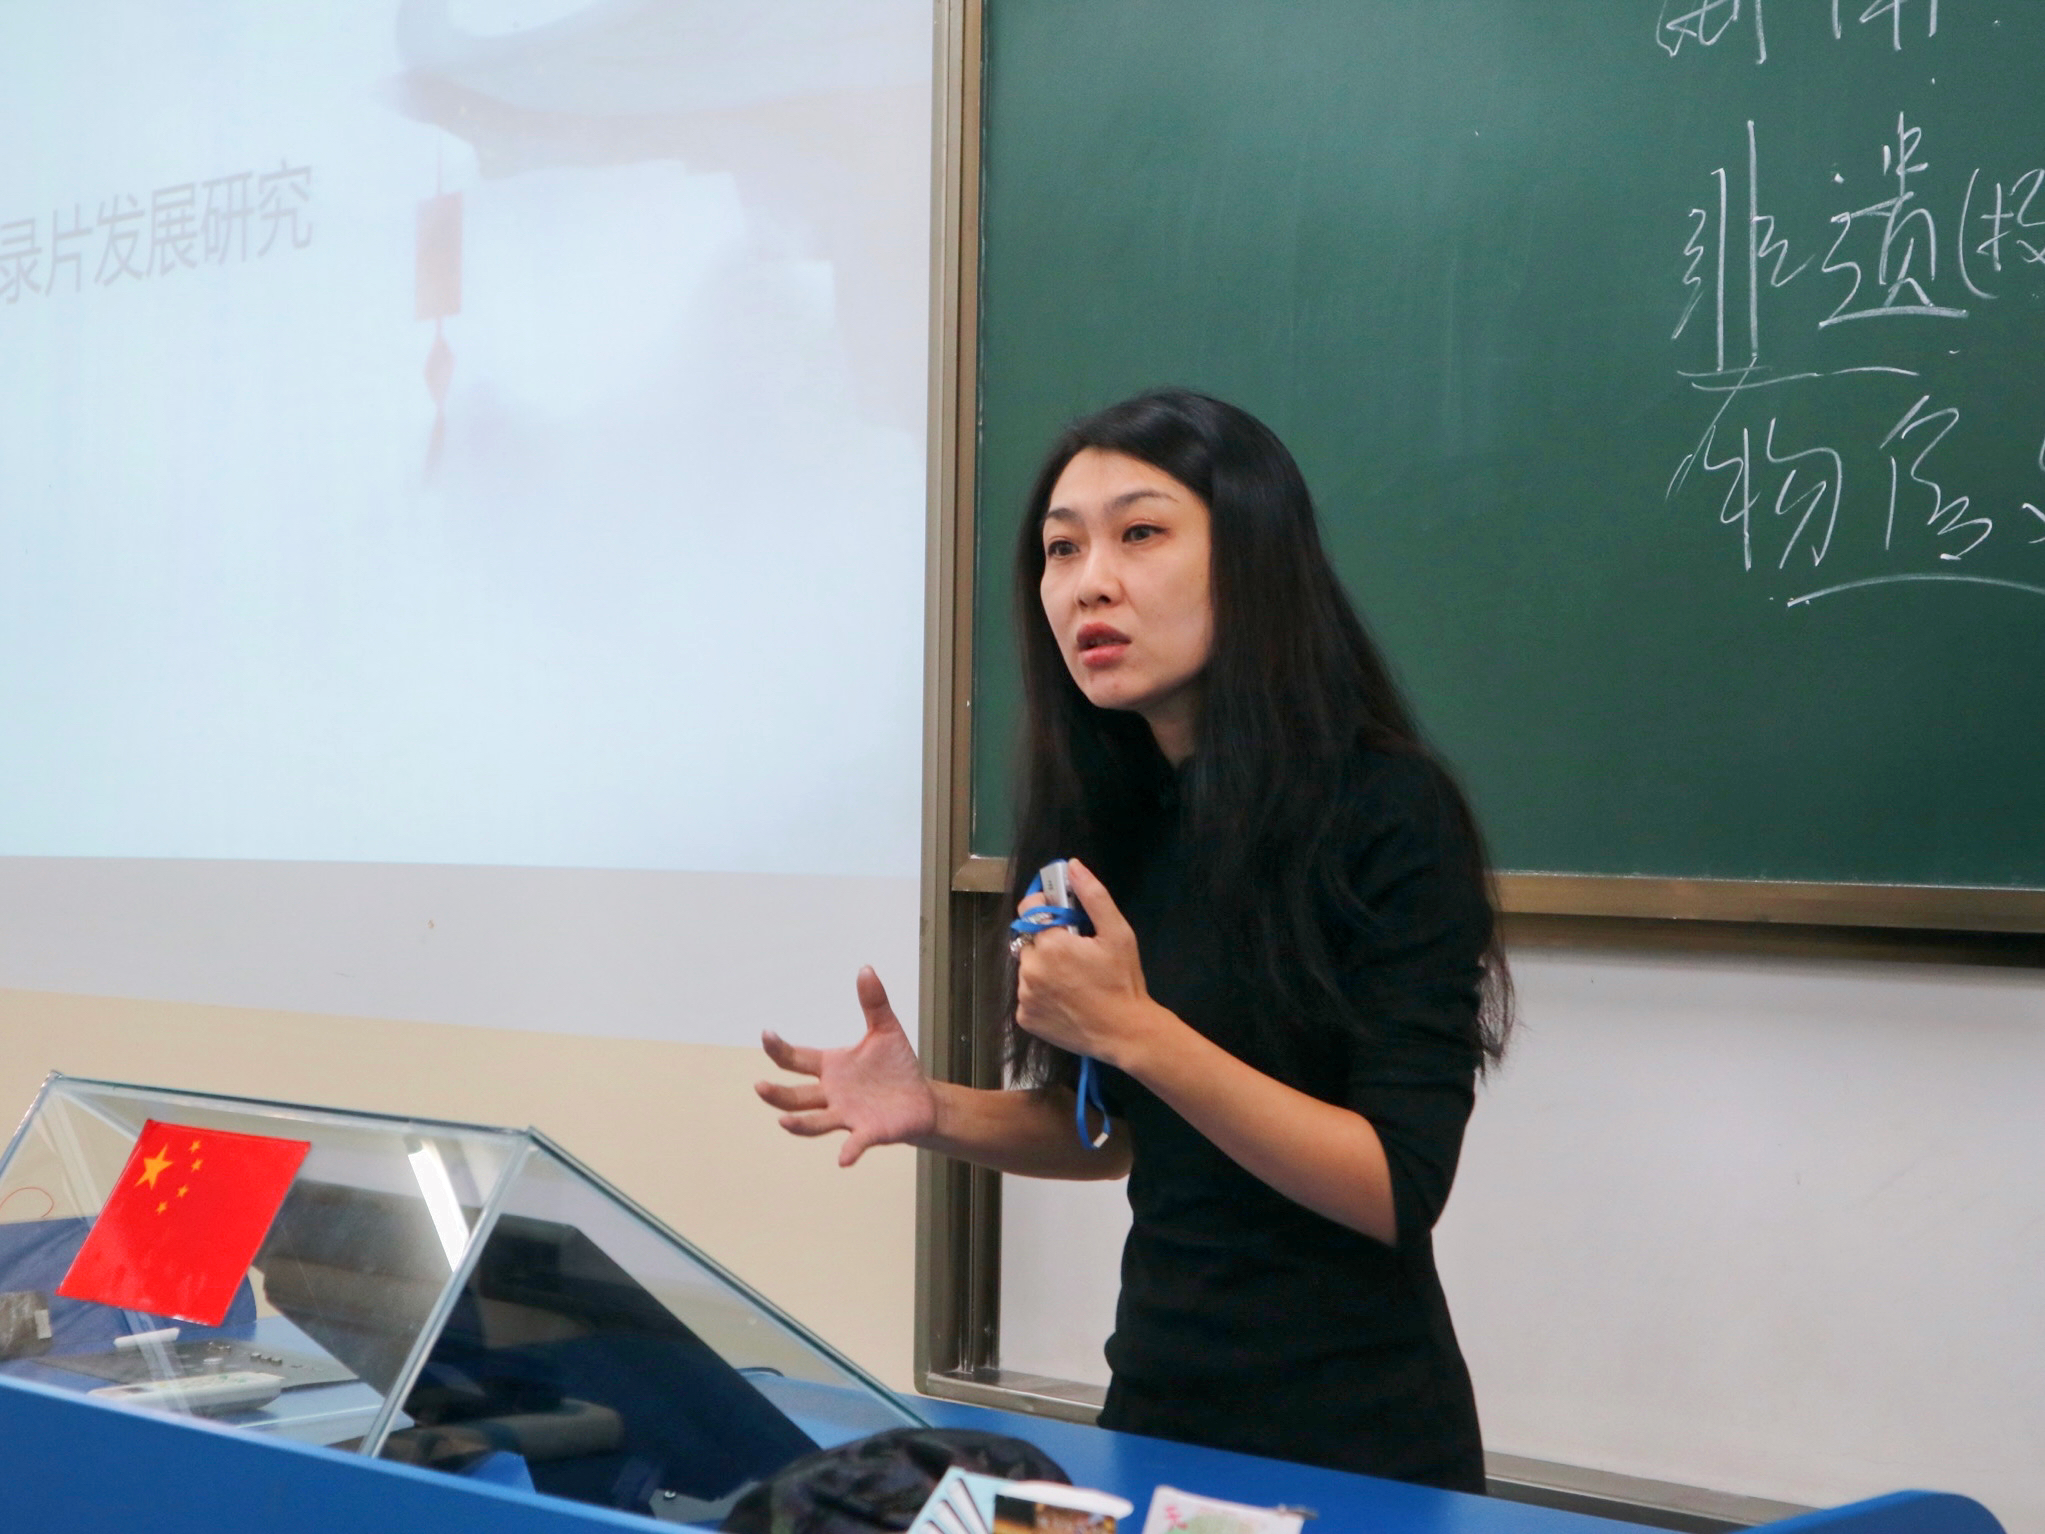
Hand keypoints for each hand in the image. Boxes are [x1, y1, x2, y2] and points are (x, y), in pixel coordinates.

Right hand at [756, 967, 937, 1165]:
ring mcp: (846, 1115)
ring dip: (799, 1125)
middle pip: (796, 1097)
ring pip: (815, 1123)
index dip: (780, 1049)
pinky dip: (848, 1150)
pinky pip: (854, 1143)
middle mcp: (831, 1094)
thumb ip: (874, 1002)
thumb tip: (865, 967)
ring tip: (783, 1122)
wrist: (922, 1099)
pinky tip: (843, 1159)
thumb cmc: (897, 1066)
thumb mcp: (886, 1029)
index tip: (766, 1034)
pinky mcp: (868, 1132)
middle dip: (777, 1094)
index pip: (797, 1059)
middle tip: (759, 1085)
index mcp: (831, 1067)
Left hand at [1014, 859, 1174, 1071]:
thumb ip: (1093, 896)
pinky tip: (1065, 1000)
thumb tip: (1071, 866)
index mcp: (1050, 943)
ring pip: (1027, 969)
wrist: (1124, 1033)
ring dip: (1043, 969)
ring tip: (1072, 981)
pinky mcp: (1024, 1018)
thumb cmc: (1122, 981)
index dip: (1045, 906)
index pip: (1029, 908)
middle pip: (1030, 941)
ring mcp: (1024, 995)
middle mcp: (1030, 968)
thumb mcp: (1117, 933)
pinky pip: (1026, 996)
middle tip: (1076, 956)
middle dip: (1048, 942)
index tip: (1062, 916)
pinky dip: (1040, 995)